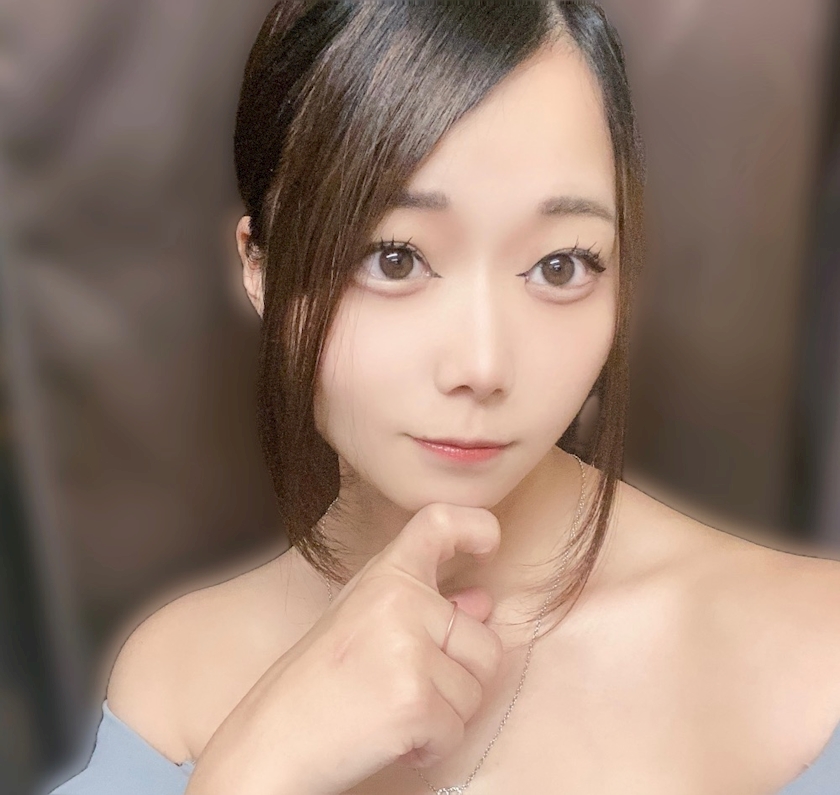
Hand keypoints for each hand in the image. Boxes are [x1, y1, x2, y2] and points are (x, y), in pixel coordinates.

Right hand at [184, 503, 503, 794]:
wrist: (270, 742)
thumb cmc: (318, 683)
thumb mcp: (367, 624)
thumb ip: (426, 609)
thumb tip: (482, 602)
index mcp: (385, 576)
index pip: (440, 523)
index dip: (476, 526)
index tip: (486, 545)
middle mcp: (401, 602)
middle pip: (484, 642)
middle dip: (459, 680)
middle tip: (403, 688)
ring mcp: (409, 650)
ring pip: (475, 691)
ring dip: (443, 716)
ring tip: (390, 711)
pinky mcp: (414, 701)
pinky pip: (457, 730)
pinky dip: (431, 746)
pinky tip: (392, 737)